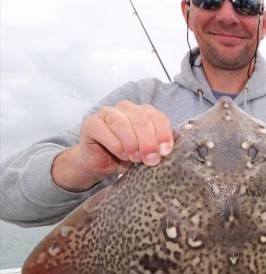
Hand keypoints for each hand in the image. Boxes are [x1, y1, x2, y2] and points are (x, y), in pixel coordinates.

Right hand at [52, 101, 173, 191]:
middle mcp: (126, 108)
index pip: (158, 117)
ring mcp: (107, 113)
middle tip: (151, 160)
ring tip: (136, 158)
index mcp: (144, 112)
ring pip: (121, 122)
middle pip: (141, 119)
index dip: (163, 134)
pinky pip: (103, 130)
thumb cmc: (128, 157)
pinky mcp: (91, 123)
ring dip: (131, 142)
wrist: (101, 165)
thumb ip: (158, 148)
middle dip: (148, 141)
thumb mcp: (147, 153)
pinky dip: (115, 144)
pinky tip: (121, 155)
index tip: (165, 152)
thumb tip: (167, 152)